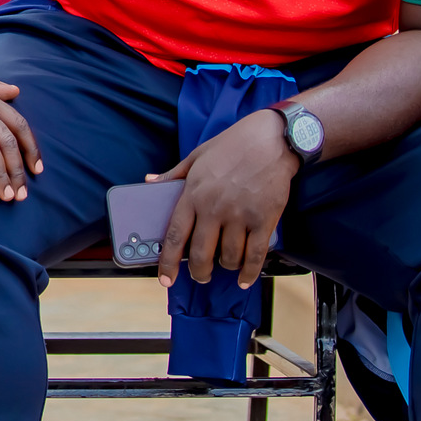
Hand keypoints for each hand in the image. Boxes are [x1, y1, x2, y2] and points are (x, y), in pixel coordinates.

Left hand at [152, 108, 297, 289]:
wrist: (271, 141)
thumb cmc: (231, 146)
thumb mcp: (196, 156)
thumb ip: (173, 174)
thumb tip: (149, 181)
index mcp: (193, 194)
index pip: (175, 235)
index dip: (168, 262)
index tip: (165, 279)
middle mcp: (214, 208)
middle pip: (201, 254)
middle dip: (199, 272)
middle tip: (200, 276)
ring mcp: (240, 216)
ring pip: (229, 257)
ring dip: (226, 267)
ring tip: (225, 265)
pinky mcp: (264, 220)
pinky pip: (255, 255)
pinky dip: (250, 271)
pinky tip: (245, 278)